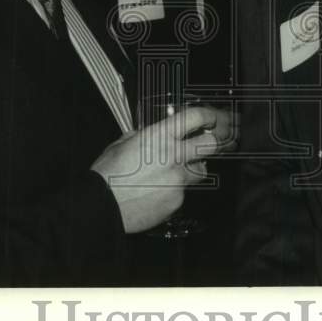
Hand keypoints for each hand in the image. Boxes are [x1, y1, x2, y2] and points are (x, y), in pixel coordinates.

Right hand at [91, 106, 237, 233]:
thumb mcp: (123, 143)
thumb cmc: (107, 174)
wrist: (101, 206)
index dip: (212, 114)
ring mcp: (178, 181)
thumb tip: (153, 133)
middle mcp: (173, 157)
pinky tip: (157, 192)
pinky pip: (184, 193)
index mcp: (159, 137)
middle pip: (211, 144)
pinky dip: (175, 191)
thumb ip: (144, 135)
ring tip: (174, 171)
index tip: (218, 116)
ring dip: (193, 168)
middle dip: (218, 140)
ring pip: (200, 171)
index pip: (196, 117)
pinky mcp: (176, 202)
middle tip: (221, 139)